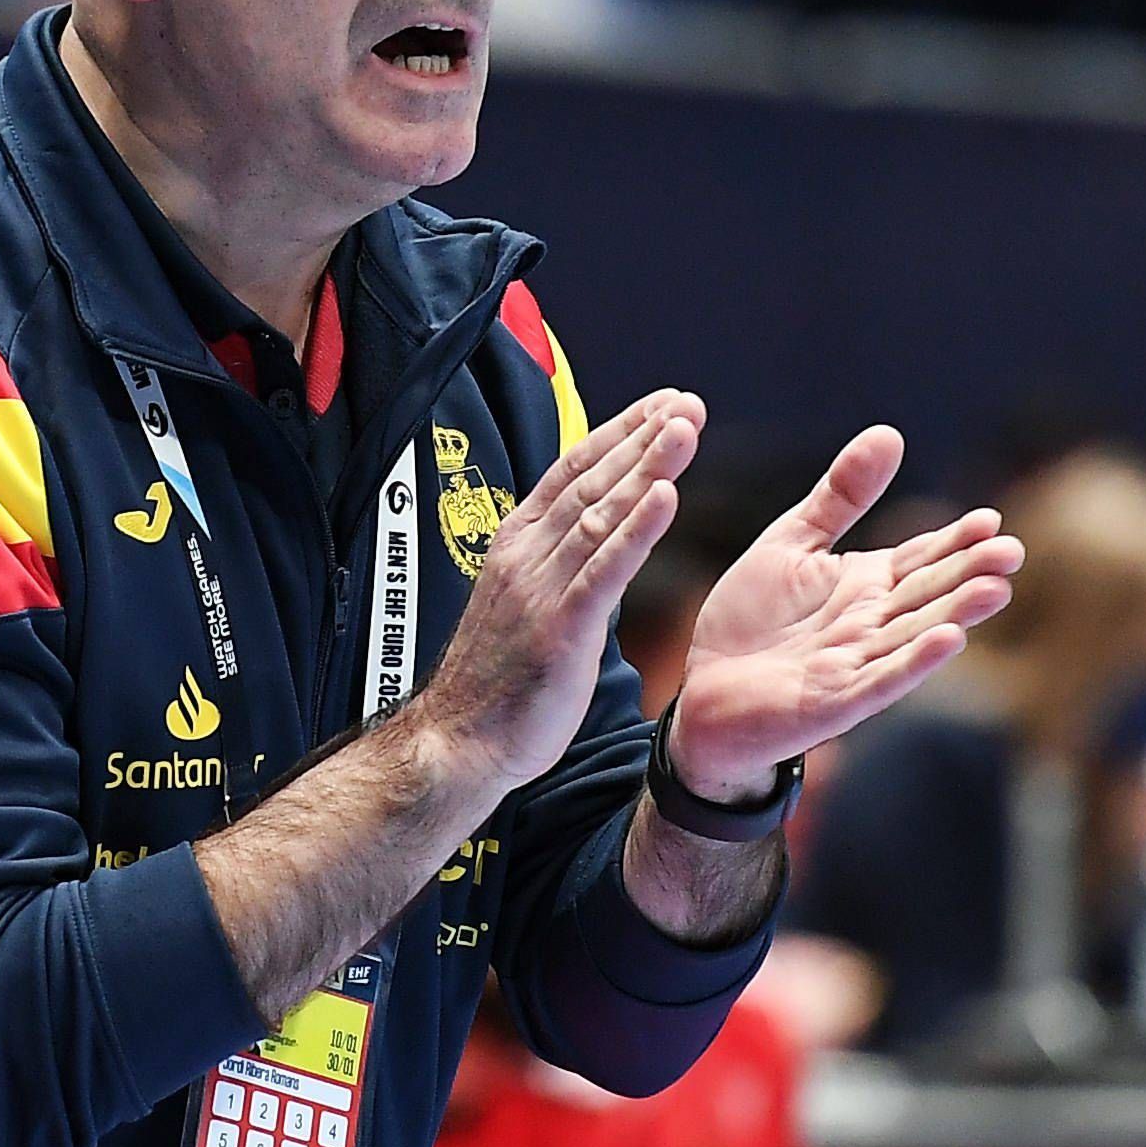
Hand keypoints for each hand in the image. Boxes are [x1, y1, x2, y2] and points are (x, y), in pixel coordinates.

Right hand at [417, 391, 701, 790]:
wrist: (457, 744)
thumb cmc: (498, 682)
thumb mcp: (527, 604)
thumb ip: (560, 564)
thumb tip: (602, 534)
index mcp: (516, 545)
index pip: (572, 471)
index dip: (620, 433)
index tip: (663, 404)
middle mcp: (526, 556)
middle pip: (591, 480)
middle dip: (643, 437)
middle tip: (688, 402)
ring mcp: (540, 589)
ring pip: (600, 513)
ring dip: (646, 466)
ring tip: (686, 428)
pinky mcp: (559, 628)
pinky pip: (604, 569)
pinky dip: (637, 530)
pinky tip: (667, 496)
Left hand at [666, 425, 1022, 801]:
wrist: (701, 692)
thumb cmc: (749, 620)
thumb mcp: (792, 542)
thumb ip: (840, 496)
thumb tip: (889, 433)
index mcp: (866, 585)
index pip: (921, 558)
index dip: (955, 541)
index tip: (991, 520)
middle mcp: (871, 624)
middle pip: (928, 594)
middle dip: (970, 573)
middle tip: (1013, 550)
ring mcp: (857, 664)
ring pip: (915, 635)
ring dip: (957, 614)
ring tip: (996, 590)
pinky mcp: (836, 702)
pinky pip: (882, 680)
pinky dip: (914, 663)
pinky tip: (950, 641)